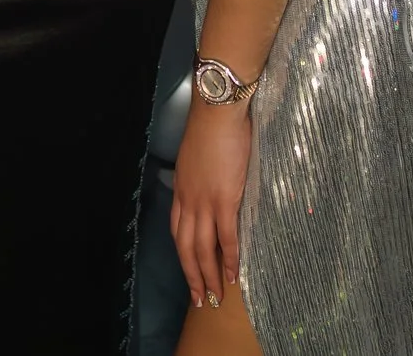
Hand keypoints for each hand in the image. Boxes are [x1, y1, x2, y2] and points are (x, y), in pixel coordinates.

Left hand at [171, 101, 251, 309]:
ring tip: (216, 295)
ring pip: (203, 248)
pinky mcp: (224, 199)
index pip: (177, 232)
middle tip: (200, 298)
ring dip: (209, 274)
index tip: (190, 273)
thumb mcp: (195, 157)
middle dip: (193, 275)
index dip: (183, 256)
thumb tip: (208, 187)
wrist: (218, 113)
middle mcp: (188, 201)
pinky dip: (230, 258)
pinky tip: (234, 274)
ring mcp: (205, 202)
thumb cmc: (211, 128)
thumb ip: (199, 176)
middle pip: (185, 247)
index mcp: (181, 191)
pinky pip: (226, 237)